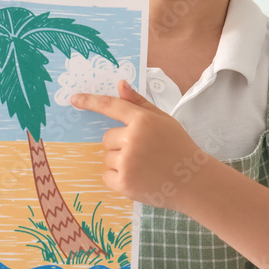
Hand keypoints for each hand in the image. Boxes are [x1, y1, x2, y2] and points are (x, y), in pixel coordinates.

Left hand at [71, 80, 210, 211]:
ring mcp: (128, 162)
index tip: (74, 99)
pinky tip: (139, 178)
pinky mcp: (124, 183)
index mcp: (143, 120)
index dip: (90, 101)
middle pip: (107, 138)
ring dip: (120, 162)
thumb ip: (139, 103)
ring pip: (108, 158)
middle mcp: (132, 139)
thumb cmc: (179, 147)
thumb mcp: (163, 120)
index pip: (110, 106)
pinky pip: (107, 176)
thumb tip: (120, 85)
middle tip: (144, 152)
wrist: (194, 182)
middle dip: (120, 144)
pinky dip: (118, 179)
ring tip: (145, 167)